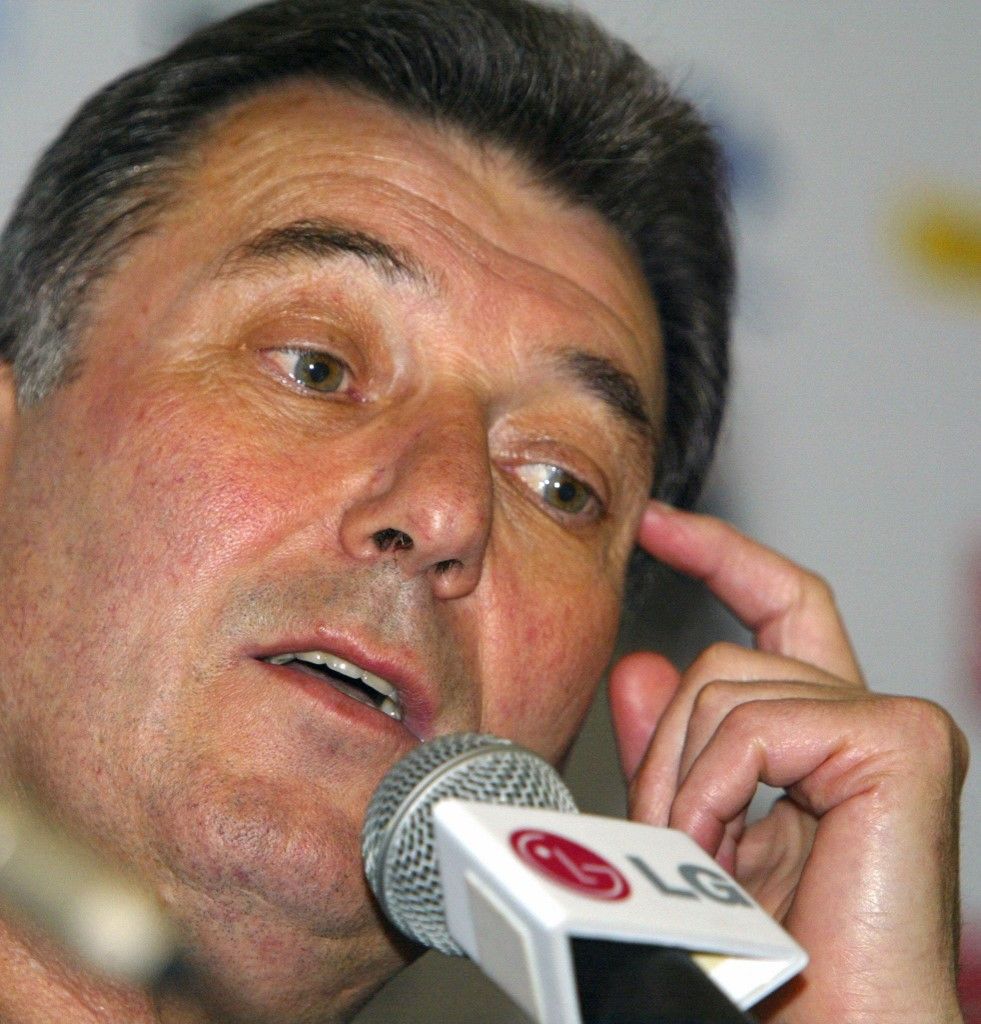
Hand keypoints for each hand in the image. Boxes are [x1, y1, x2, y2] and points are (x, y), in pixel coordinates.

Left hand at [609, 502, 967, 1022]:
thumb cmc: (765, 958)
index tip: (657, 522)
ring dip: (681, 784)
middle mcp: (866, 721)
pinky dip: (712, 792)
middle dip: (666, 746)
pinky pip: (754, 727)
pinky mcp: (902, 744)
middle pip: (724, 655)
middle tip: (667, 838)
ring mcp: (892, 727)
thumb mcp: (697, 831)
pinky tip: (726, 854)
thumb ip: (673, 750)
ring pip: (723, 686)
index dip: (720, 553)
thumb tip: (641, 666)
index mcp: (825, 737)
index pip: (778, 606)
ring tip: (703, 864)